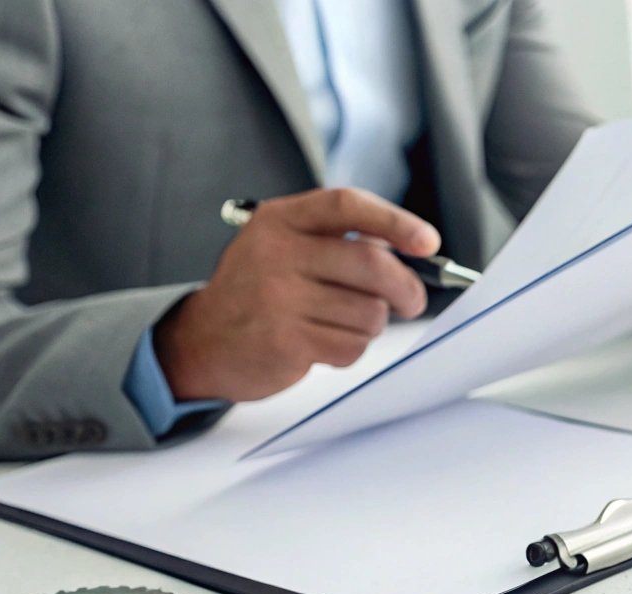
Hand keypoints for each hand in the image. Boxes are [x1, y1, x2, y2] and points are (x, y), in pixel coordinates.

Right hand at [155, 187, 440, 401]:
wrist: (203, 341)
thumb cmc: (260, 292)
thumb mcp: (284, 247)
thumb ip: (338, 242)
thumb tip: (411, 252)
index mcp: (281, 219)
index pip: (348, 206)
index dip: (396, 222)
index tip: (428, 243)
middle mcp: (277, 252)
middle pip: (372, 265)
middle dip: (406, 288)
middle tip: (412, 300)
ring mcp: (279, 297)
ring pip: (369, 312)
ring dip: (371, 324)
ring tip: (344, 323)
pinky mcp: (286, 340)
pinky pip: (351, 346)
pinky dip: (351, 349)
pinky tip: (325, 344)